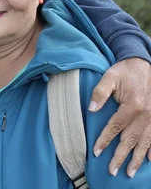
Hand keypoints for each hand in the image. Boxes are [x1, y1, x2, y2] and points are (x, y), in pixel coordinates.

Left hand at [89, 57, 150, 177]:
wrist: (143, 64)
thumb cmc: (124, 71)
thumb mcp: (109, 76)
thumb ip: (100, 92)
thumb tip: (91, 109)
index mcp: (133, 105)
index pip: (116, 126)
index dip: (105, 140)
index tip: (96, 152)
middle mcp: (146, 114)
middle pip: (131, 139)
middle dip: (121, 156)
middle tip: (112, 170)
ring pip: (145, 142)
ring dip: (137, 158)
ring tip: (129, 172)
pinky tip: (149, 160)